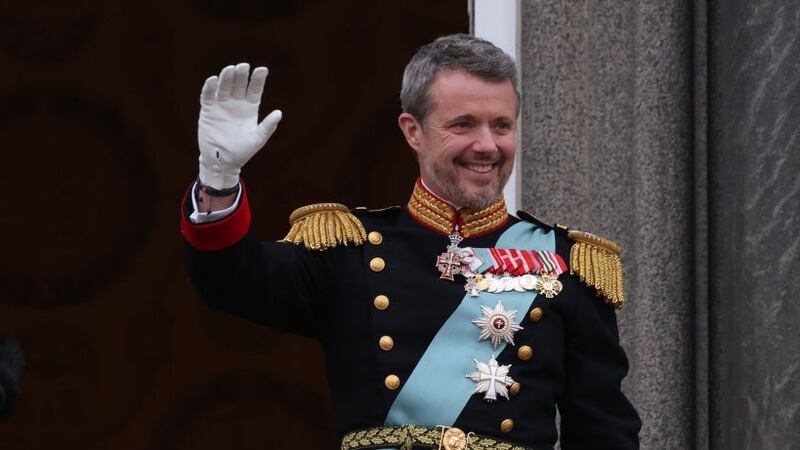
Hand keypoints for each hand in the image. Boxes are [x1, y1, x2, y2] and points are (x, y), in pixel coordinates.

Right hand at [197, 62, 281, 188]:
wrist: (223, 161)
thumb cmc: (242, 151)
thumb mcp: (257, 140)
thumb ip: (267, 127)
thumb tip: (279, 113)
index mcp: (250, 107)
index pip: (255, 89)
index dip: (258, 79)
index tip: (263, 69)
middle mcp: (236, 103)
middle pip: (239, 85)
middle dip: (241, 75)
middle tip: (244, 66)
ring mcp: (222, 105)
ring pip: (224, 87)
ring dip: (226, 78)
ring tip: (230, 69)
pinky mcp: (208, 110)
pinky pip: (208, 96)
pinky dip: (210, 88)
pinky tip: (213, 80)